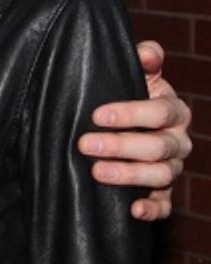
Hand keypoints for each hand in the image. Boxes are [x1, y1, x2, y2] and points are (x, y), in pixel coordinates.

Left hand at [78, 40, 191, 220]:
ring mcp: (173, 167)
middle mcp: (178, 140)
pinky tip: (133, 210)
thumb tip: (147, 53)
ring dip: (128, 175)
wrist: (131, 120)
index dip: (130, 114)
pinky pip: (166, 204)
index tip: (97, 116)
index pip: (159, 112)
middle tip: (84, 144)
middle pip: (156, 147)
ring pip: (160, 175)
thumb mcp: (136, 72)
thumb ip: (144, 59)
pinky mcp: (165, 191)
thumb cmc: (130, 92)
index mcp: (174, 110)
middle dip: (119, 146)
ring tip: (97, 173)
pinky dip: (153, 209)